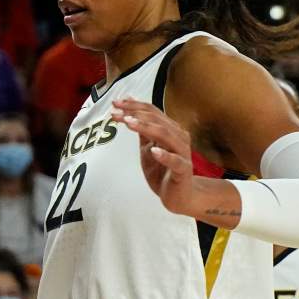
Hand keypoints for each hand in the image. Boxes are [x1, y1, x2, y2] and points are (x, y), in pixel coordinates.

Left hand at [110, 98, 196, 216]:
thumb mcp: (147, 147)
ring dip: (147, 127)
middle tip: (117, 112)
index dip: (134, 105)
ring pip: (167, 135)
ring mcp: (182, 153)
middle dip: (135, 114)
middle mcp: (178, 137)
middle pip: (158, 119)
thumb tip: (130, 110)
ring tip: (129, 123)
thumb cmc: (163, 170)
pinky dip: (165, 155)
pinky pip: (176, 161)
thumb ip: (141, 130)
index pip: (152, 112)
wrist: (179, 195)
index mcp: (170, 129)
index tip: (115, 103)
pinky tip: (153, 151)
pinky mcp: (183, 170)